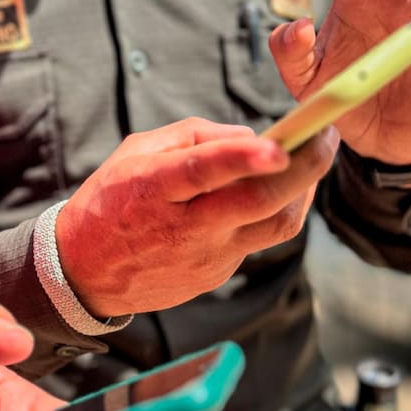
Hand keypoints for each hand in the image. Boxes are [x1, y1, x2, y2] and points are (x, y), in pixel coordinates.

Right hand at [56, 117, 338, 318]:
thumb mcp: (135, 153)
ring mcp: (205, 257)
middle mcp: (184, 228)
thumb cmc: (110, 202)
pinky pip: (258, 240)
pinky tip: (272, 192)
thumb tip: (249, 136)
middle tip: (326, 136)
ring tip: (310, 161)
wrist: (83, 274)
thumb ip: (193, 137)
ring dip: (303, 191)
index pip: (204, 172)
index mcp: (154, 189)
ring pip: (275, 226)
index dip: (245, 158)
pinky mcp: (217, 275)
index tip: (280, 144)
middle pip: (260, 203)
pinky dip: (272, 211)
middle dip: (305, 167)